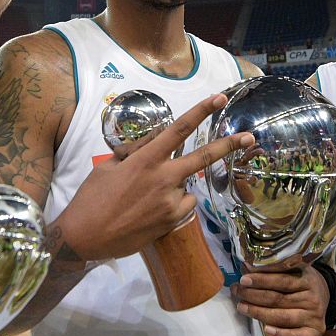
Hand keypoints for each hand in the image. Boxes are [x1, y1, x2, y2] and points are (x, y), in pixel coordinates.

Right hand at [56, 92, 251, 261]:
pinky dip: (175, 204)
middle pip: (203, 158)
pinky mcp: (171, 221)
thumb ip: (136, 152)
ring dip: (176, 186)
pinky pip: (183, 206)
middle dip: (229, 145)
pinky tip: (152, 210)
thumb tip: (154, 143)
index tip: (219, 99)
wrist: (85, 236)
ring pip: (188, 186)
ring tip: (146, 198)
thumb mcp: (109, 166)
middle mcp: (163, 178)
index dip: (201, 111)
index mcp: (145, 159)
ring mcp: (169, 202)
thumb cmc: (92, 198)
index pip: (178, 129)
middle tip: (249, 137)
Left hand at [232, 264, 328, 335]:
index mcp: (307, 280)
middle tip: (237, 292)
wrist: (325, 296)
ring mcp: (314, 317)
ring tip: (241, 307)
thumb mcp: (293, 269)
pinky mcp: (314, 332)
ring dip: (259, 313)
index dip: (261, 280)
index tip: (243, 279)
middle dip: (253, 295)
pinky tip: (267, 329)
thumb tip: (247, 266)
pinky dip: (282, 334)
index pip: (282, 280)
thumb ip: (273, 268)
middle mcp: (312, 299)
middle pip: (278, 299)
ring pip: (282, 317)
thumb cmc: (301, 281)